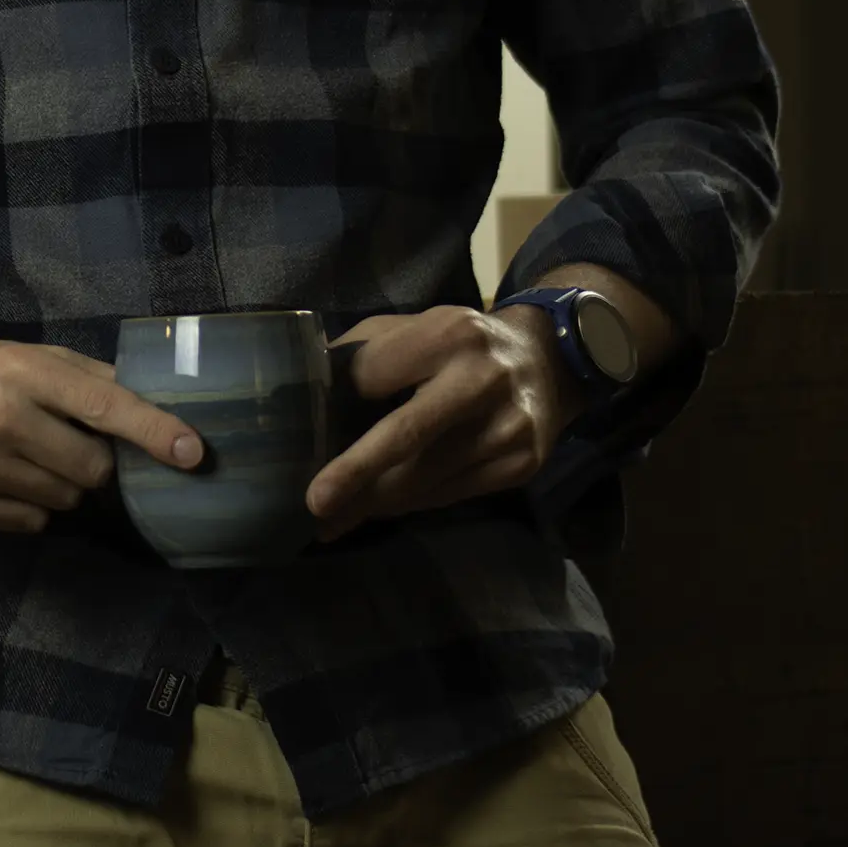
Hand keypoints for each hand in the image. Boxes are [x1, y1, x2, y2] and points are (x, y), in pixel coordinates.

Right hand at [0, 317, 203, 535]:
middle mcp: (3, 417)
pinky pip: (32, 523)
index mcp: (24, 370)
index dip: (154, 430)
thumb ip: (81, 374)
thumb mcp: (19, 353)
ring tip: (23, 456)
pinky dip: (29, 507)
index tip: (194, 453)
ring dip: (60, 485)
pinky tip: (0, 478)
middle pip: (93, 467)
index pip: (105, 403)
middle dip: (95, 464)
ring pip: (65, 499)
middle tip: (68, 445)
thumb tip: (150, 397)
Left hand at [304, 304, 587, 541]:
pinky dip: (411, 504)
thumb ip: (364, 353)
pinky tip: (382, 509)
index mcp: (446, 334)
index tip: (300, 447)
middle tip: (315, 507)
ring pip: (426, 478)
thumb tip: (302, 392)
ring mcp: (507, 427)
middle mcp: (481, 379)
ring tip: (334, 520)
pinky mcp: (521, 465)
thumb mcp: (413, 327)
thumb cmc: (459, 343)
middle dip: (355, 475)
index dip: (338, 413)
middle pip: (406, 437)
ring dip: (375, 503)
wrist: (547, 361)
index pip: (376, 378)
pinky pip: (450, 494)